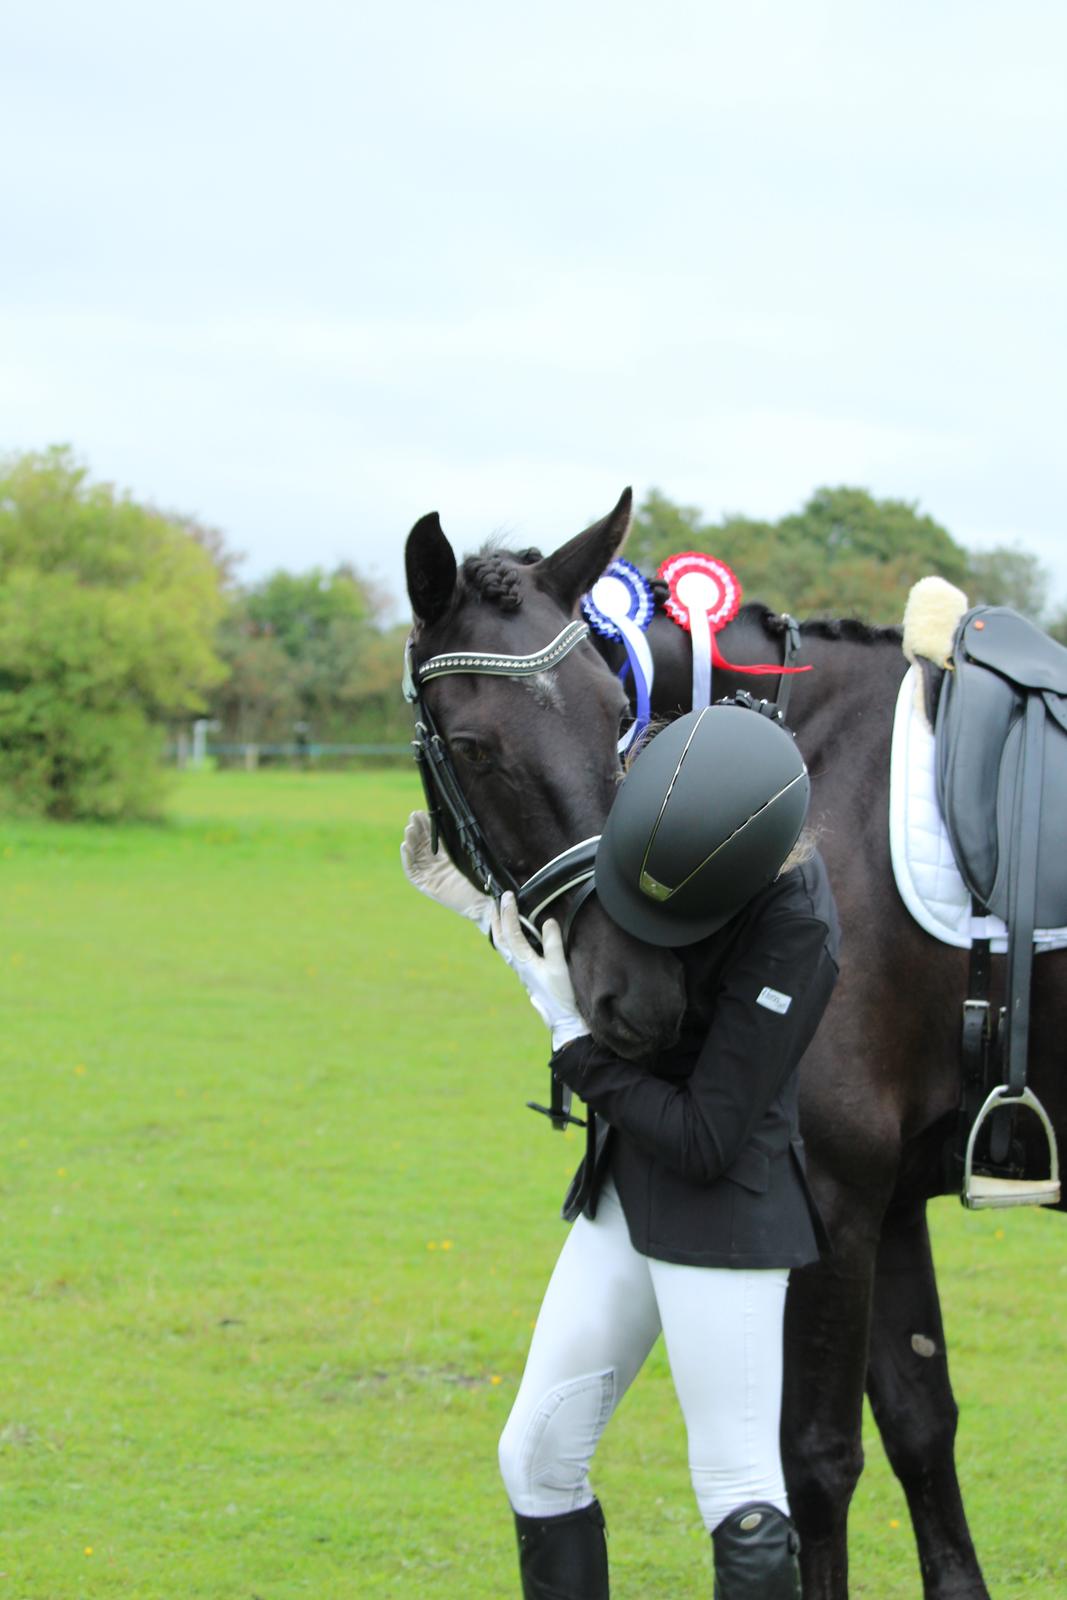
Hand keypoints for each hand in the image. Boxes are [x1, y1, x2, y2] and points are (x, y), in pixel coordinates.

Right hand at [400, 811, 492, 931]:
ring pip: (415, 856)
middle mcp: (436, 867)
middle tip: (414, 815)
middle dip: (417, 830)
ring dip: (410, 841)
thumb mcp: (470, 858)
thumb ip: (462, 844)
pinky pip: (411, 871)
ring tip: (409, 828)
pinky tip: (405, 845)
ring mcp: (430, 876)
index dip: (427, 827)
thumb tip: (458, 820)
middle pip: (421, 846)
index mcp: (446, 860)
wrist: (481, 903)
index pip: (433, 840)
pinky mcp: (425, 885)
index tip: (423, 813)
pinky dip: (407, 858)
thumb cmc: (480, 882)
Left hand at [490, 891, 589, 1050]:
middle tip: (494, 902)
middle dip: (496, 919)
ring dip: (500, 929)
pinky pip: (512, 953)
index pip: (511, 932)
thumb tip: (547, 921)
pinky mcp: (528, 975)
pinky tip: (514, 938)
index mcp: (523, 961)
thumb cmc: (561, 994)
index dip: (509, 912)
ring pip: (504, 947)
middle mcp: (518, 965)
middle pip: (500, 939)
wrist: (562, 1019)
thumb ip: (552, 943)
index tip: (507, 895)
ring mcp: (522, 971)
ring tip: (500, 915)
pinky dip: (509, 940)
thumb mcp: (559, 966)